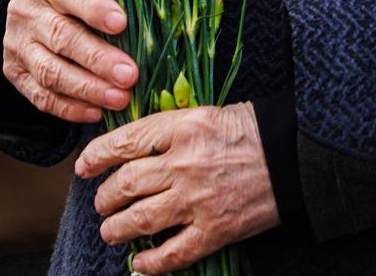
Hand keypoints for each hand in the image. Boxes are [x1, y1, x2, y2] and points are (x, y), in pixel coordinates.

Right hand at [4, 0, 136, 122]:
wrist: (30, 6)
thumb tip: (153, 12)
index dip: (93, 8)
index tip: (122, 22)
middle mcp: (25, 11)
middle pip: (61, 37)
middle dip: (98, 59)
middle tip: (129, 75)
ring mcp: (17, 45)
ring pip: (50, 71)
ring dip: (87, 89)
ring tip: (120, 98)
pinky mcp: (15, 74)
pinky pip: (41, 97)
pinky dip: (70, 108)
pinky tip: (97, 112)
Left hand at [77, 103, 280, 272]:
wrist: (291, 157)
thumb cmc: (248, 131)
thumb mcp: (204, 114)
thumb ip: (166, 130)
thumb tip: (126, 147)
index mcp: (182, 127)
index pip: (125, 142)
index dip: (96, 156)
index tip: (84, 167)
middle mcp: (185, 164)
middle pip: (126, 184)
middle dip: (105, 197)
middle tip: (102, 202)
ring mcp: (199, 200)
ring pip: (139, 220)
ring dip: (117, 229)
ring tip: (111, 231)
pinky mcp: (215, 230)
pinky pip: (173, 253)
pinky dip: (151, 263)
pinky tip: (140, 264)